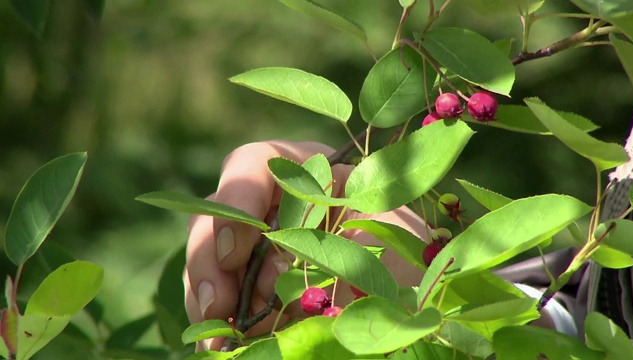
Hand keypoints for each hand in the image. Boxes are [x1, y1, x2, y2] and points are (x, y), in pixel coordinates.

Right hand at [184, 140, 427, 350]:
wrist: (416, 305)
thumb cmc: (409, 259)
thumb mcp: (382, 243)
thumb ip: (330, 246)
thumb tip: (268, 278)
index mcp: (310, 175)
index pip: (255, 164)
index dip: (236, 198)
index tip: (238, 247)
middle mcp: (275, 206)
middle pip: (217, 214)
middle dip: (210, 257)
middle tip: (218, 304)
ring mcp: (256, 247)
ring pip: (208, 256)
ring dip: (207, 292)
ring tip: (219, 334)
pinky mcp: (249, 286)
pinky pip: (216, 294)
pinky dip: (215, 318)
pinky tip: (223, 340)